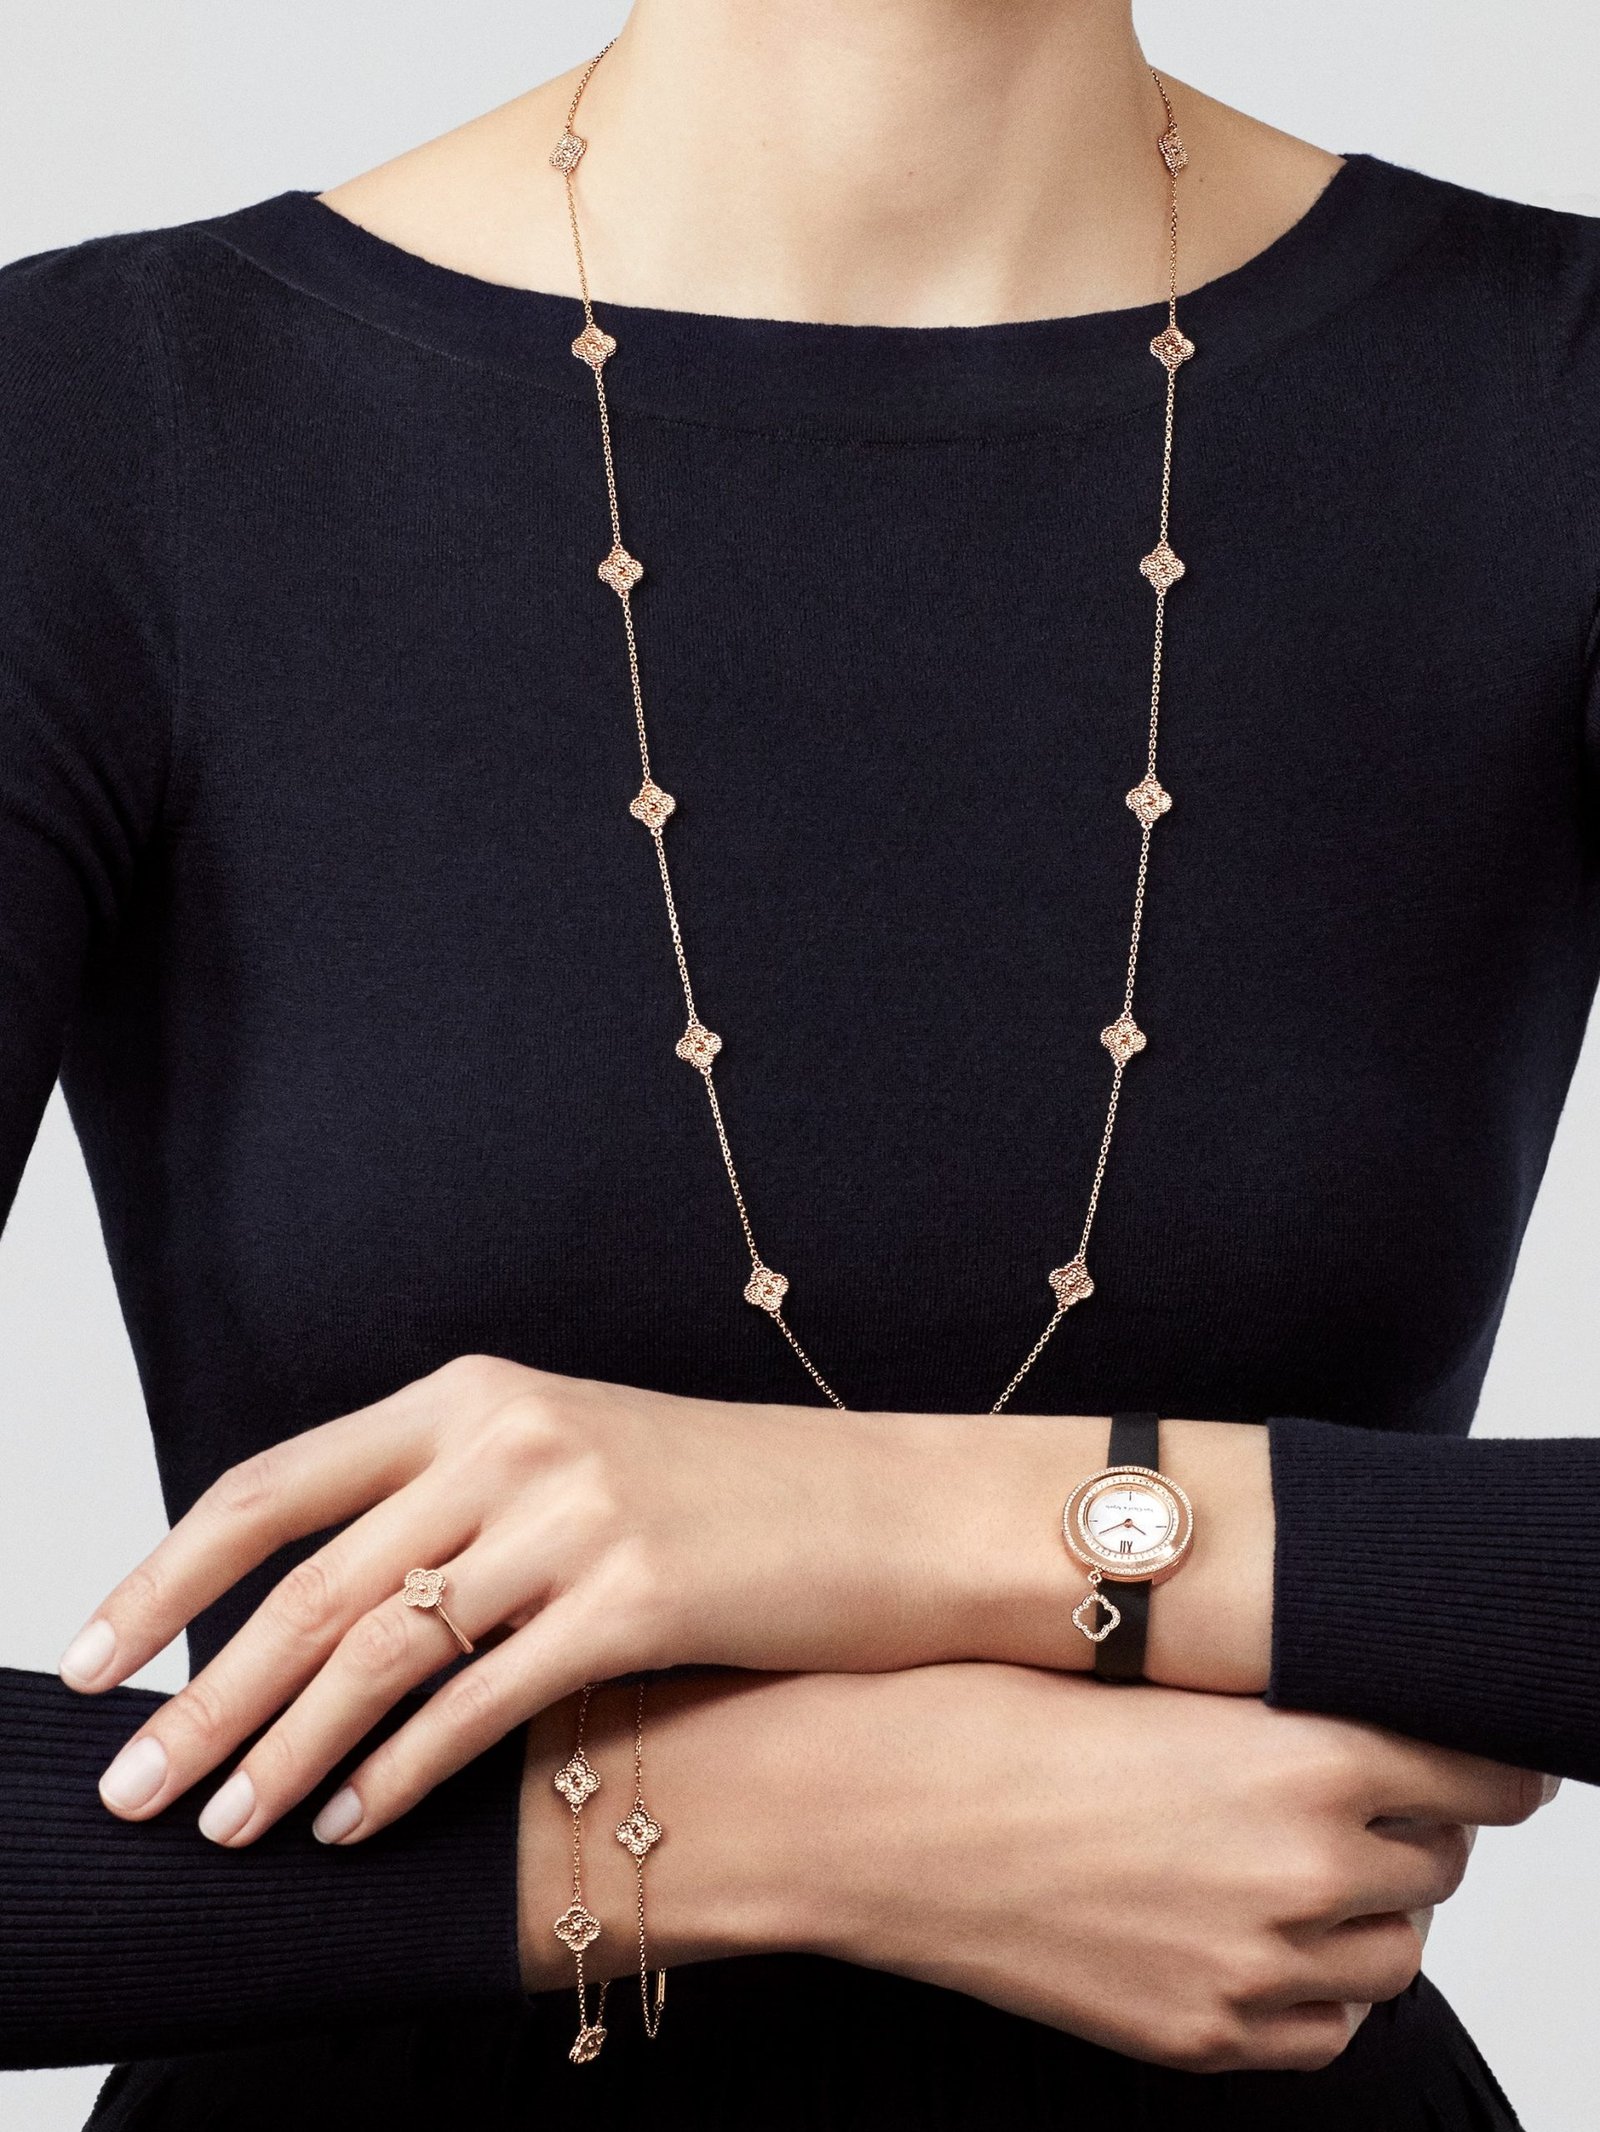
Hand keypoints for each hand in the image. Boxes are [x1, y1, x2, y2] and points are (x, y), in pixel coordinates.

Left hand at [60, 1354, 1269, 1847]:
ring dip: (285, 1750)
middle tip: (130, 1785)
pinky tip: (356, 1826)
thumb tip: (314, 1613)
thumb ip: (449, 1504)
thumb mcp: (574, 1461)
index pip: (277, 1481)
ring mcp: (577, 1511)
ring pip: (381, 1646)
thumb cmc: (729, 1497)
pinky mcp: (640, 1594)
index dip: (167, 1571)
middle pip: (309, 1578)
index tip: (95, 1653)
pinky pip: (483, 1702)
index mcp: (478, 1392)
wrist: (895, 1506)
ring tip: (224, 1826)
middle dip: (202, 1691)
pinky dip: (403, 1775)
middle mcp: (513, 1434)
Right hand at [539, 1664, 1549, 2072]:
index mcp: (1303, 1759)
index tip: (1461, 1727)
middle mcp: (1302, 1876)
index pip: (1483, 1764)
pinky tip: (1254, 1917)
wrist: (858, 1812)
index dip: (1478, 1740)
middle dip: (1410, 1805)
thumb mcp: (1147, 1661)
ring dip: (1372, 1891)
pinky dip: (1317, 1976)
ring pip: (1398, 1943)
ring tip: (1290, 1837)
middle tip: (1343, 1763)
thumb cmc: (975, 1705)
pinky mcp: (1199, 2036)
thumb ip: (1277, 1687)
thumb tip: (1354, 1688)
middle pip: (1443, 1850)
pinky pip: (1326, 2024)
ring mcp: (1253, 1971)